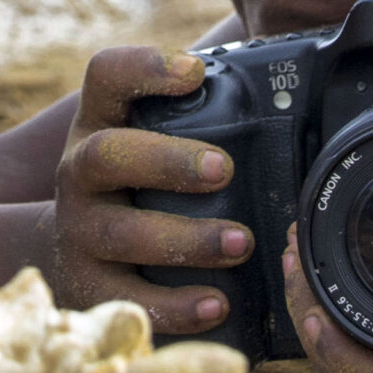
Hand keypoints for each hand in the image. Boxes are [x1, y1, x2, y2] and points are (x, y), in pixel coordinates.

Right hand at [40, 47, 253, 333]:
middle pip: (106, 155)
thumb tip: (300, 73)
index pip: (106, 76)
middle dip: (166, 160)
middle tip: (224, 169)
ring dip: (185, 238)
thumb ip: (207, 108)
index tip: (195, 72)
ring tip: (241, 243)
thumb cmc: (138, 184)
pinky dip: (175, 305)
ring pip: (120, 233)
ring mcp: (78, 231)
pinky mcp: (88, 288)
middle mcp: (78, 173)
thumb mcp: (150, 138)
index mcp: (100, 123)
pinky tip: (218, 304)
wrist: (72, 254)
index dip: (144, 67)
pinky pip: (128, 300)